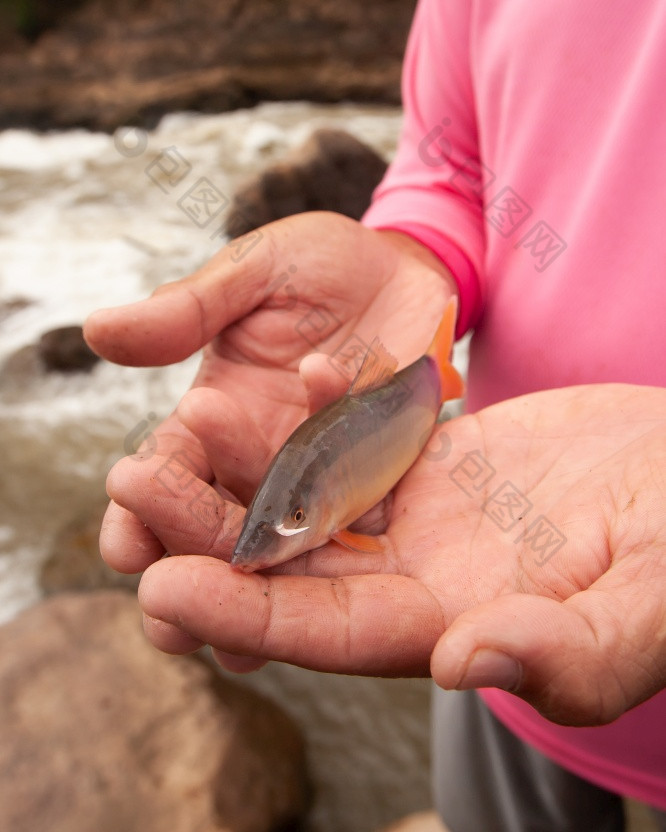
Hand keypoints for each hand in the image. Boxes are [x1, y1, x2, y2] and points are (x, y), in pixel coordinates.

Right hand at [83, 210, 454, 661]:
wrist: (404, 267)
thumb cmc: (318, 263)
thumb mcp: (254, 271)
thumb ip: (190, 308)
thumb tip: (96, 331)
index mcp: (214, 415)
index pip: (165, 470)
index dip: (139, 507)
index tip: (122, 540)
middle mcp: (259, 459)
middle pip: (213, 527)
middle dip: (188, 572)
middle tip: (166, 620)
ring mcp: (320, 476)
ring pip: (278, 550)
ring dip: (255, 598)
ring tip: (238, 646)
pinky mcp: (378, 478)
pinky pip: (356, 526)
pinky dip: (337, 561)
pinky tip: (325, 603)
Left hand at [135, 382, 665, 726]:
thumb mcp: (649, 602)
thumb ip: (566, 650)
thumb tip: (460, 667)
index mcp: (455, 626)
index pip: (328, 630)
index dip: (246, 612)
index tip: (162, 586)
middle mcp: (426, 578)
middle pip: (297, 562)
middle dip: (207, 531)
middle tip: (126, 484)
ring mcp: (432, 517)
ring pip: (317, 496)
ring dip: (244, 468)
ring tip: (167, 427)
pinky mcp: (446, 461)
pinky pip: (367, 437)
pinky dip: (326, 412)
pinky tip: (286, 378)